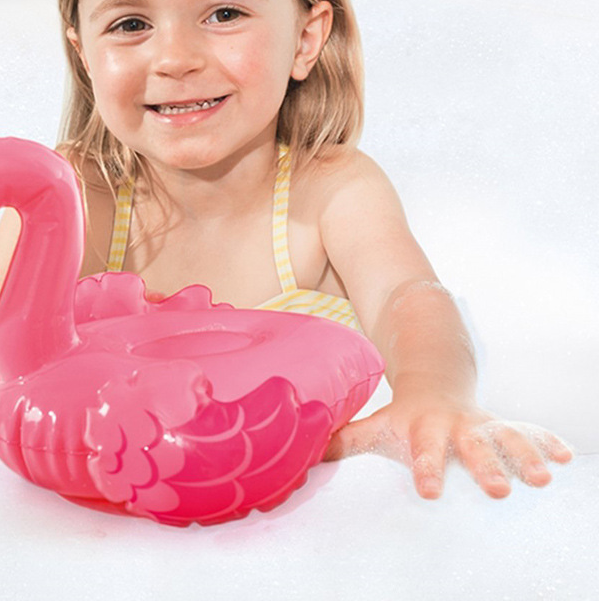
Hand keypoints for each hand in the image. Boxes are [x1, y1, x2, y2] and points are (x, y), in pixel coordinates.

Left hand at [324, 393, 572, 498]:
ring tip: (542, 478)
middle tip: (497, 490)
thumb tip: (306, 453)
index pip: (422, 452)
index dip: (425, 469)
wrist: (434, 379)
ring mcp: (482, 424)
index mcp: (423, 428)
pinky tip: (565, 457)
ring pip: (506, 438)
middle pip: (470, 446)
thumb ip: (345, 440)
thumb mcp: (377, 425)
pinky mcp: (502, 425)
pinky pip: (528, 432)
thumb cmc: (404, 416)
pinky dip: (547, 443)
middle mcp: (456, 427)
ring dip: (524, 456)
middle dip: (484, 466)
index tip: (428, 491)